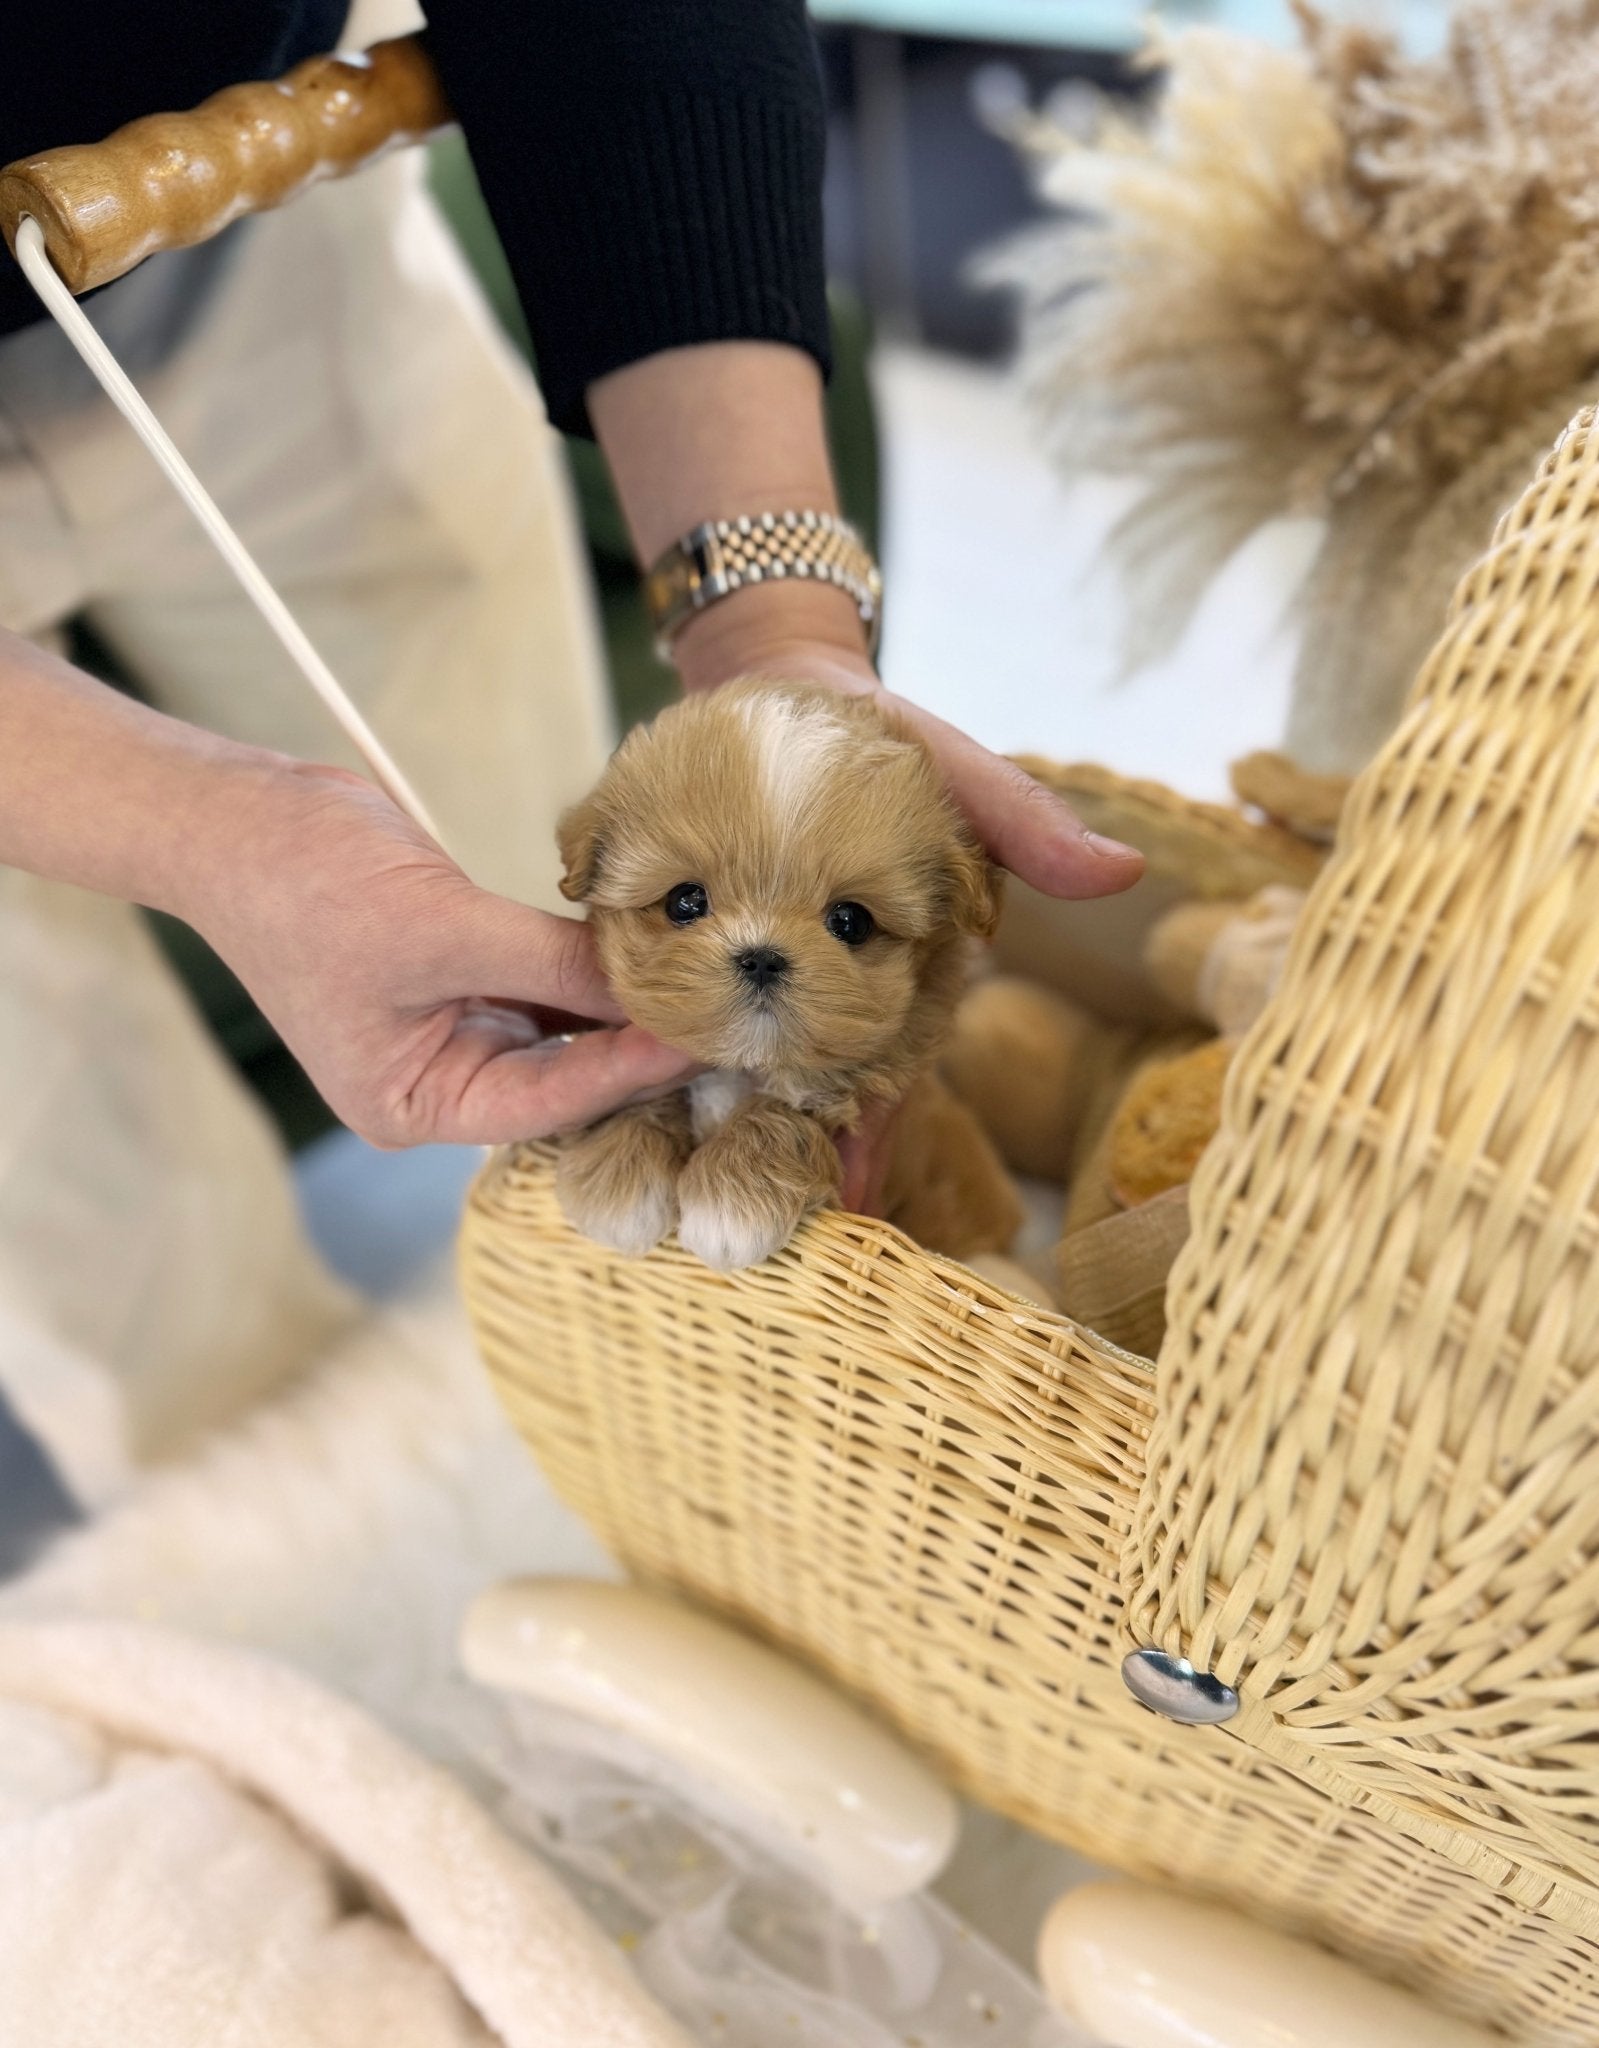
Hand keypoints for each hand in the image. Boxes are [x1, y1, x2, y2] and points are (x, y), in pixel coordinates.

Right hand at [175, 758, 696, 1147]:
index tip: (705, 1039)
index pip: (548, 1101)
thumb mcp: (442, 927)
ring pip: (565, 1028)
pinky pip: (548, 982)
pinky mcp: (466, 974)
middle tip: (727, 1018)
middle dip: (638, 1045)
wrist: (240, 818)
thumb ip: (551, 961)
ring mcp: (453, 1028)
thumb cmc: (307, 885)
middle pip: (565, 1077)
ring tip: (707, 983)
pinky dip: (593, 965)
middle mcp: (438, 1080)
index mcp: (414, 1104)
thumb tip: (654, 980)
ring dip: (624, 1002)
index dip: (631, 1069)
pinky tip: (653, 947)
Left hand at [673, 595, 1146, 1212]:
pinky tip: (606, 1093)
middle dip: (778, 1160)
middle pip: (798, 1092)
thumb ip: (1023, 823)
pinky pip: (661, 996)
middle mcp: (813, 986)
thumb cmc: (880, 737)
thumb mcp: (958, 771)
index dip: (874, 1140)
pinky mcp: (679, 936)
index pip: (889, 1076)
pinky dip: (644, 1039)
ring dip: (702, 1122)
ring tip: (663, 1196)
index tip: (851, 1206)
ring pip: (724, 1062)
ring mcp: (743, 967)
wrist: (780, 681)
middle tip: (742, 1235)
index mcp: (886, 974)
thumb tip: (1122, 869)